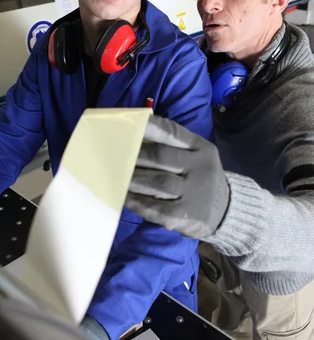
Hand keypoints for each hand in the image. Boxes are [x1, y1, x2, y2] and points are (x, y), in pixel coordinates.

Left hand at [125, 116, 229, 237]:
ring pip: (157, 182)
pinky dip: (137, 202)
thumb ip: (174, 144)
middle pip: (160, 156)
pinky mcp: (185, 216)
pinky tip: (123, 197)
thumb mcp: (197, 155)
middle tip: (112, 153)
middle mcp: (200, 168)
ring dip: (131, 178)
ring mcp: (194, 193)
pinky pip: (155, 208)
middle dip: (133, 154)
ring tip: (113, 174)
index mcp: (201, 149)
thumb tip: (136, 131)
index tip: (127, 123)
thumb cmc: (201, 178)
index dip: (148, 126)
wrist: (227, 211)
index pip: (172, 132)